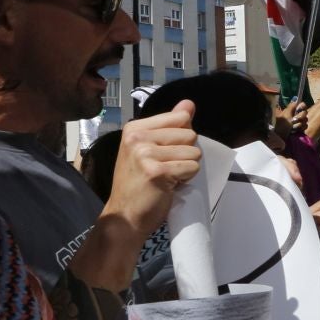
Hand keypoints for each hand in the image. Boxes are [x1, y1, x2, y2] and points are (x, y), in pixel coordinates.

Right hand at [104, 101, 201, 241]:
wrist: (125, 216)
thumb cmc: (139, 184)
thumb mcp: (150, 149)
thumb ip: (171, 125)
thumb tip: (189, 104)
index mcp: (135, 128)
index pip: (180, 117)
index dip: (181, 138)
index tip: (163, 153)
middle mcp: (137, 137)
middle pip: (190, 134)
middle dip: (185, 154)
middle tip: (165, 169)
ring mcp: (145, 153)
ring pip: (193, 152)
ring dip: (186, 168)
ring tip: (166, 177)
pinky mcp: (156, 171)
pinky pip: (192, 168)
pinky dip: (186, 179)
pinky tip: (168, 186)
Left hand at [278, 100, 309, 135]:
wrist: (279, 137)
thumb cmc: (281, 125)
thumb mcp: (286, 114)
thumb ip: (292, 106)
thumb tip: (295, 99)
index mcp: (291, 110)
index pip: (302, 105)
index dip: (302, 107)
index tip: (300, 109)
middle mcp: (295, 115)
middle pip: (305, 113)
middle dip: (300, 117)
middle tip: (293, 120)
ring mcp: (297, 122)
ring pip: (305, 120)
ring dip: (299, 124)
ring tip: (292, 128)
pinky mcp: (299, 129)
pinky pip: (305, 127)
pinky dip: (300, 129)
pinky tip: (295, 131)